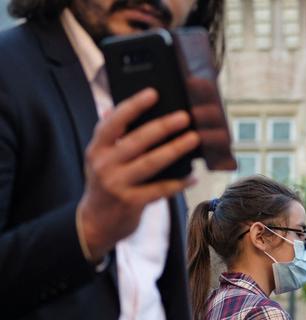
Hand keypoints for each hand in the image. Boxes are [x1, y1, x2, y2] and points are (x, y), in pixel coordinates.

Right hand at [78, 88, 199, 261]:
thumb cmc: (104, 185)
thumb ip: (109, 136)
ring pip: (151, 163)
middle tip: (185, 117)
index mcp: (96, 149)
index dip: (132, 106)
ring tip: (193, 139)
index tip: (153, 93)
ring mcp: (117, 184)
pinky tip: (193, 177)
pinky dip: (178, 183)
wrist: (95, 223)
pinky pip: (160, 190)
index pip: (113, 122)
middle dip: (162, 127)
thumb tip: (115, 106)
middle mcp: (104, 165)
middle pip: (136, 141)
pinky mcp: (131, 203)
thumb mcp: (99, 159)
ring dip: (175, 149)